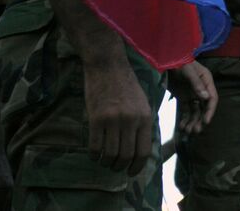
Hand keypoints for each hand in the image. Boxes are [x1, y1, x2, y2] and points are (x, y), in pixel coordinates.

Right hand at [83, 57, 153, 172]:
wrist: (108, 67)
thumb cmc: (126, 85)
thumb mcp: (143, 103)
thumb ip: (142, 124)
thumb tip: (140, 149)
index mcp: (145, 117)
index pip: (143, 151)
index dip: (137, 167)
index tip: (131, 173)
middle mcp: (131, 120)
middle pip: (126, 156)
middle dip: (120, 167)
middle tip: (115, 168)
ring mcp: (113, 120)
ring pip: (110, 154)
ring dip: (106, 163)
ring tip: (104, 161)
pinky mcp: (96, 118)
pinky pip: (94, 146)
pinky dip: (94, 155)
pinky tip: (94, 154)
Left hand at [169, 60, 218, 135]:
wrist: (165, 60)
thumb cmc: (179, 62)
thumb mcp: (188, 71)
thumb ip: (196, 83)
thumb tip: (206, 98)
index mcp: (206, 81)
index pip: (212, 98)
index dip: (210, 111)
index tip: (206, 121)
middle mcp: (201, 89)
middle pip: (204, 107)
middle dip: (200, 119)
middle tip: (195, 131)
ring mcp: (192, 94)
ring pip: (195, 111)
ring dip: (192, 122)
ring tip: (187, 131)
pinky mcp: (183, 98)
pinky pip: (186, 110)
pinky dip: (185, 119)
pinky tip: (181, 127)